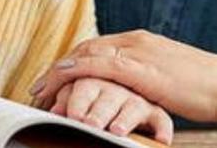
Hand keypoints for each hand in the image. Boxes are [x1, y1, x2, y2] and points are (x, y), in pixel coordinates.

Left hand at [31, 30, 216, 123]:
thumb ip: (147, 81)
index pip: (96, 48)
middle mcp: (137, 41)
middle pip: (85, 48)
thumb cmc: (207, 88)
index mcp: (143, 42)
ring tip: (40, 91)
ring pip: (87, 54)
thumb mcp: (170, 80)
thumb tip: (130, 95)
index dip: (71, 64)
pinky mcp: (142, 67)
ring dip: (59, 71)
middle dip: (58, 68)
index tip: (53, 82)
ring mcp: (139, 51)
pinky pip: (100, 64)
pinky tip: (62, 80)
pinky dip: (76, 70)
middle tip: (37, 89)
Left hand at [47, 77, 172, 143]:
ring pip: (133, 105)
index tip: (67, 115)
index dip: (75, 99)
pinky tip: (160, 139)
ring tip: (117, 131)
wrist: (148, 77)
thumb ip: (71, 96)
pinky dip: (162, 128)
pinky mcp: (156, 109)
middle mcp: (119, 85)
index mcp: (98, 76)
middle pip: (108, 96)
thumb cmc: (105, 90)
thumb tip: (53, 111)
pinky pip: (162, 117)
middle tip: (90, 124)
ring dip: (125, 118)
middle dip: (98, 111)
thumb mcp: (88, 89)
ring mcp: (139, 97)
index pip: (85, 83)